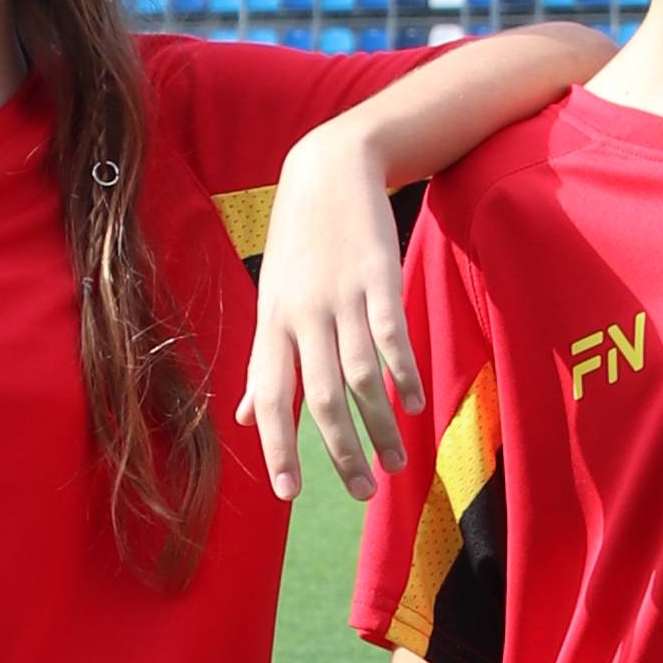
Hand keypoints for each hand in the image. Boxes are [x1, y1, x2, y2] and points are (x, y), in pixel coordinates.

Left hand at [237, 125, 422, 501]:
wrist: (329, 168)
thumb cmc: (299, 245)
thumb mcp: (272, 300)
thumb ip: (265, 363)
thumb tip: (246, 417)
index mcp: (273, 325)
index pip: (271, 398)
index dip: (278, 446)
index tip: (290, 493)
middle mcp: (303, 315)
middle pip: (319, 398)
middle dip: (341, 451)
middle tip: (363, 493)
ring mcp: (341, 297)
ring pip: (360, 376)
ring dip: (379, 425)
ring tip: (396, 463)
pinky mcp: (378, 277)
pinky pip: (391, 334)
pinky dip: (404, 373)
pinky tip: (415, 405)